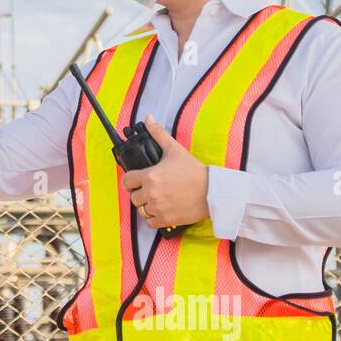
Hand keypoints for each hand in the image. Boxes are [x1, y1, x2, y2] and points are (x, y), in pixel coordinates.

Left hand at [121, 115, 209, 229]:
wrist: (213, 191)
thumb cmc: (194, 171)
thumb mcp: (174, 150)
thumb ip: (158, 134)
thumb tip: (148, 118)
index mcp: (150, 176)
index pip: (127, 181)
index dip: (131, 181)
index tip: (137, 181)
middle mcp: (151, 193)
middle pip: (133, 197)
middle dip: (140, 193)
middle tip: (151, 190)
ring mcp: (158, 207)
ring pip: (141, 210)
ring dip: (147, 206)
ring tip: (157, 200)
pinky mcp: (166, 219)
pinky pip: (150, 222)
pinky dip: (154, 218)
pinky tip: (162, 210)